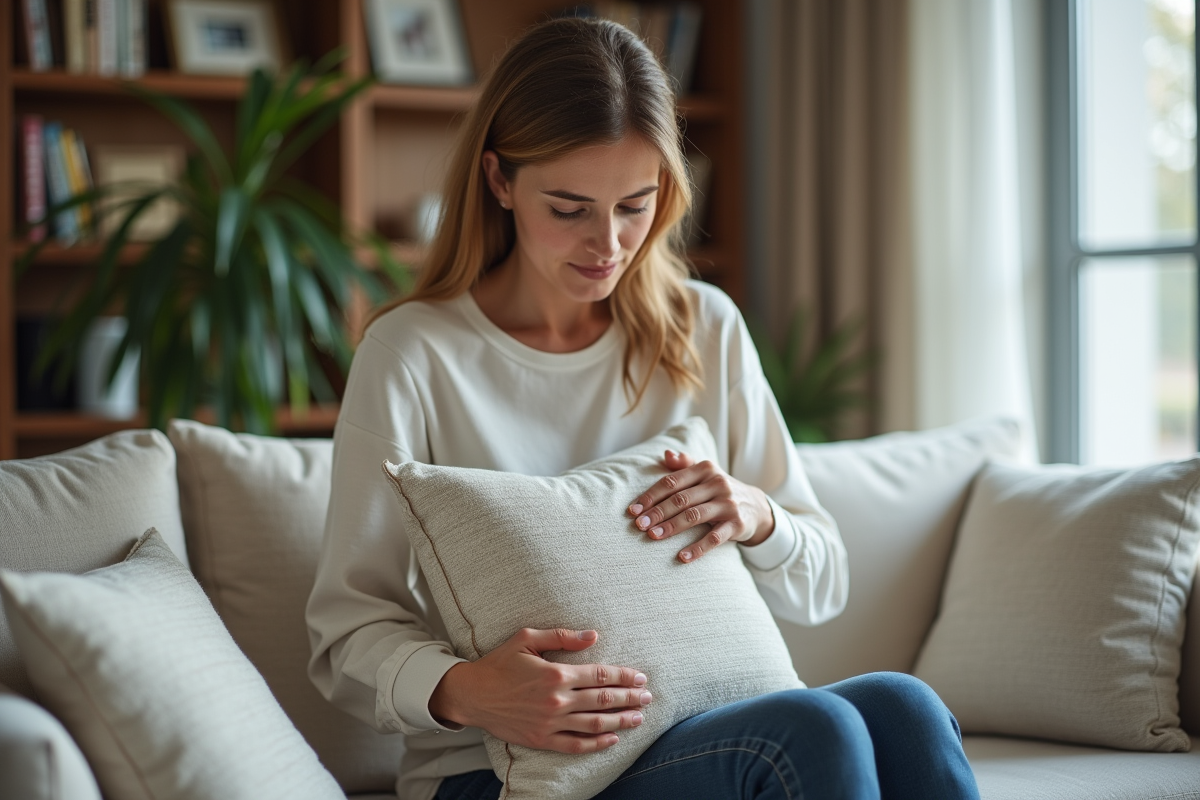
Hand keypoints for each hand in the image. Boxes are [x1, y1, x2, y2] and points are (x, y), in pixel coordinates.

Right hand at [428, 628, 651, 752]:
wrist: (472, 694)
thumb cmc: (499, 663)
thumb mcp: (527, 638)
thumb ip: (563, 637)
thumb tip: (593, 635)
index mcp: (556, 673)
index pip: (601, 676)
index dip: (624, 677)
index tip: (640, 677)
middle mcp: (557, 700)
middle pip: (603, 700)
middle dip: (630, 698)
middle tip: (647, 697)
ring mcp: (550, 723)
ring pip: (595, 724)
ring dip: (621, 721)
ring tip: (639, 718)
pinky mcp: (542, 739)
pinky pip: (576, 745)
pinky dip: (597, 744)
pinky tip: (612, 739)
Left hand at [628, 450, 774, 562]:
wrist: (756, 506)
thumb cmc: (720, 490)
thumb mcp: (705, 474)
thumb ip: (684, 464)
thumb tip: (666, 453)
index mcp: (705, 469)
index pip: (672, 481)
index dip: (651, 495)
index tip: (633, 509)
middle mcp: (718, 484)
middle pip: (681, 499)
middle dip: (657, 512)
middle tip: (639, 525)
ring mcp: (728, 504)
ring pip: (694, 516)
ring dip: (671, 527)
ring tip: (653, 536)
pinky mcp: (737, 525)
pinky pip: (714, 538)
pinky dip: (697, 549)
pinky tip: (681, 558)